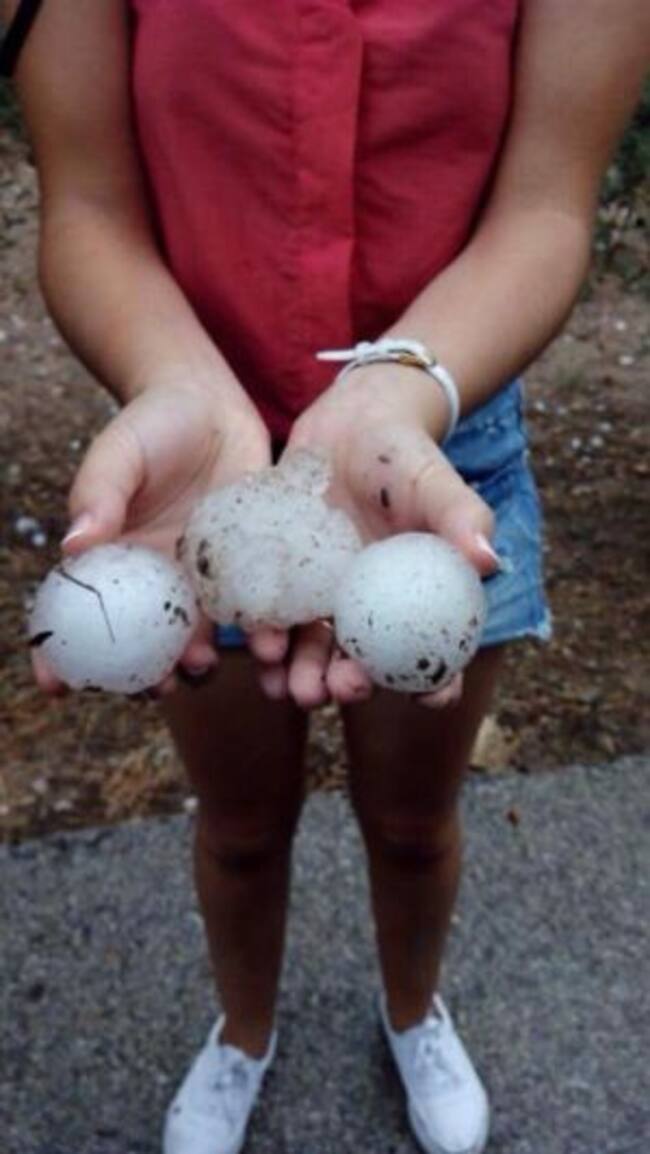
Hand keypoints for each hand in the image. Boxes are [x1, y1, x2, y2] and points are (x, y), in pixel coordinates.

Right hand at [33, 379, 271, 694]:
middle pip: (142, 639)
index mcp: (112, 557)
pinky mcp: (243, 564)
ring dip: (198, 659)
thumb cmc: (151, 424)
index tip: (54, 686)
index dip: (61, 653)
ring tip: (203, 670)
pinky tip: (264, 643)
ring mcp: (199, 575)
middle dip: (143, 673)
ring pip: (196, 632)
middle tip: (154, 690)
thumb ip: (98, 495)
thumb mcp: (118, 453)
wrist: (212, 403)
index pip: (79, 612)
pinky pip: (247, 604)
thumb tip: (74, 544)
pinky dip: (254, 628)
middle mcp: (153, 576)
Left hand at [265, 364, 499, 707]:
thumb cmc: (404, 456)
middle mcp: (372, 611)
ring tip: (287, 689)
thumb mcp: (435, 482)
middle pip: (365, 664)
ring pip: (315, 650)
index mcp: (417, 600)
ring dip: (302, 675)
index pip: (435, 654)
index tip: (429, 697)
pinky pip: (275, 618)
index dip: (437, 683)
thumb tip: (489, 560)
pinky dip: (267, 639)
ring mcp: (326, 599)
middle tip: (337, 690)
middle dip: (351, 686)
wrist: (349, 425)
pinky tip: (257, 652)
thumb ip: (461, 517)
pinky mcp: (286, 581)